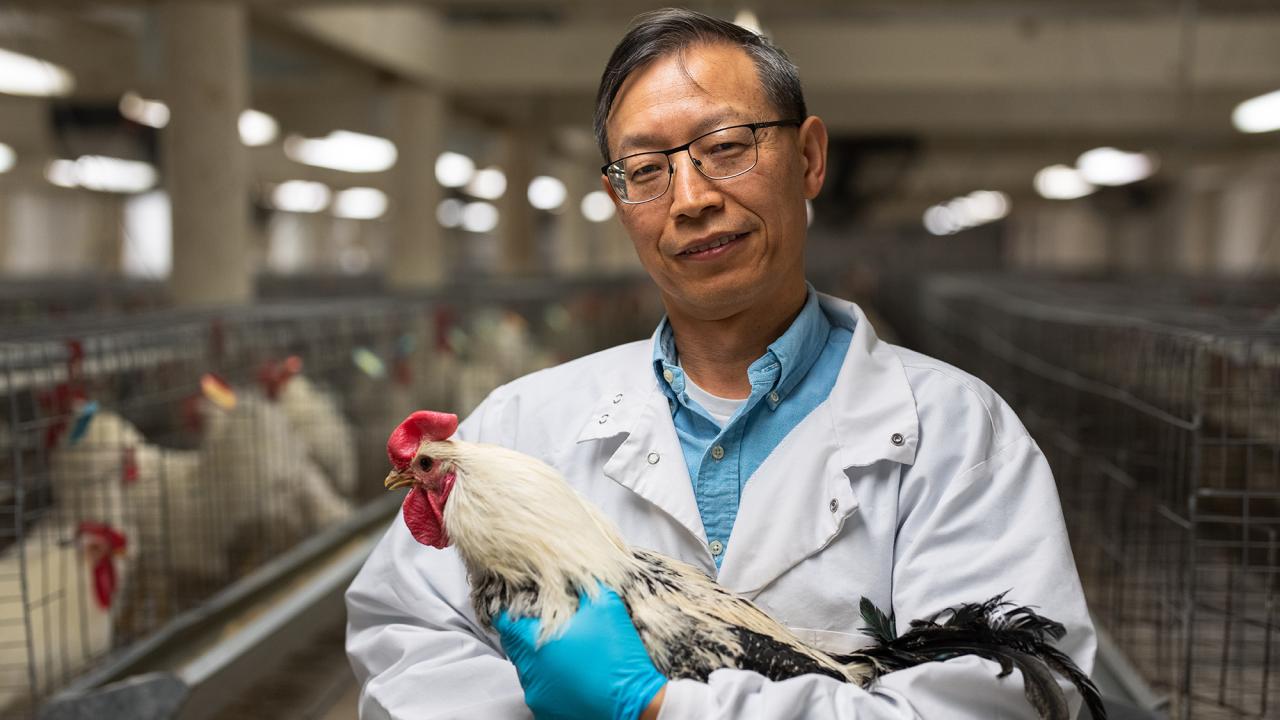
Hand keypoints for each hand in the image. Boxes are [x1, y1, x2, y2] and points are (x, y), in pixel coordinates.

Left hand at [493, 583, 666, 719]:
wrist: (636, 703)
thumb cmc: (618, 653)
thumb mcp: (606, 606)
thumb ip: (584, 585)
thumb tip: (572, 571)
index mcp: (535, 643)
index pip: (504, 623)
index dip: (509, 610)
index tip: (519, 604)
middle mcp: (530, 672)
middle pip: (515, 647)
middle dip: (526, 634)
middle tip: (545, 624)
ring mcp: (537, 696)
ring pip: (528, 670)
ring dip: (540, 658)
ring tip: (565, 650)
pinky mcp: (547, 713)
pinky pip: (541, 691)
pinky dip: (551, 681)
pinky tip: (572, 674)